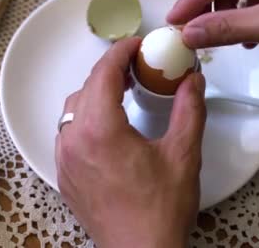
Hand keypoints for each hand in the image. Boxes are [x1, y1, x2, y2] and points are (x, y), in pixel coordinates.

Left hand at [55, 37, 206, 247]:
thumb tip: (192, 82)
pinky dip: (86, 119)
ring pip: (73, 110)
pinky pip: (68, 134)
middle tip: (136, 68)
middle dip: (110, 72)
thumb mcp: (183, 154)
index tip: (136, 46)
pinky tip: (108, 126)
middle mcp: (74, 142)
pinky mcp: (65, 176)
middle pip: (86, 88)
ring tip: (122, 93)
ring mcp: (66, 160)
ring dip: (95, 95)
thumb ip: (189, 109)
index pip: (103, 73)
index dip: (120, 52)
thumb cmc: (159, 212)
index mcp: (100, 130)